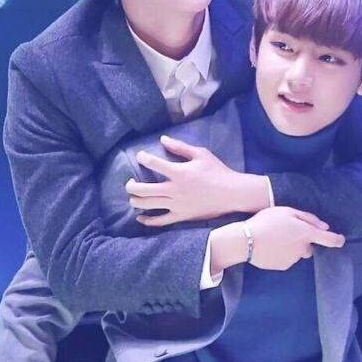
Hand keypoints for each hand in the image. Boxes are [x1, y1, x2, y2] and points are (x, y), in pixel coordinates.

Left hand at [127, 138, 268, 224]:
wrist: (232, 194)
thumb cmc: (218, 171)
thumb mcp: (201, 154)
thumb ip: (180, 147)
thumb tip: (162, 139)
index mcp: (179, 172)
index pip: (154, 164)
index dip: (143, 158)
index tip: (140, 156)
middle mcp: (174, 190)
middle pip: (144, 189)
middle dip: (132, 186)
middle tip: (129, 182)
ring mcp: (177, 205)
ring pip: (149, 205)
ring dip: (136, 201)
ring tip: (132, 197)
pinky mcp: (181, 216)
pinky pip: (160, 221)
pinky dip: (148, 220)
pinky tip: (140, 218)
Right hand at [210, 207, 344, 274]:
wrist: (246, 241)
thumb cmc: (266, 221)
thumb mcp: (287, 211)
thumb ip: (308, 218)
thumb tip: (325, 227)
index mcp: (306, 233)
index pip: (329, 239)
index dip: (337, 240)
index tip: (341, 241)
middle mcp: (303, 249)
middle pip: (308, 247)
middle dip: (302, 242)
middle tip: (286, 232)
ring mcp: (293, 259)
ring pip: (296, 253)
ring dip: (290, 247)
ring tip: (274, 238)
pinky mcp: (283, 266)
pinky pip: (286, 260)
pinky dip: (281, 254)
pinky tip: (269, 247)